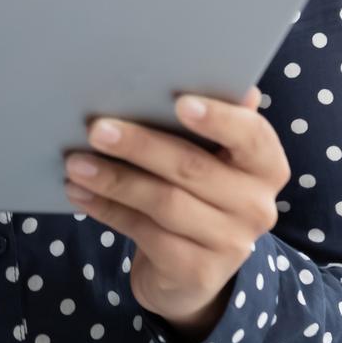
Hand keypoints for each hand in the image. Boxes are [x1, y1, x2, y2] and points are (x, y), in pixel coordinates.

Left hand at [63, 88, 289, 341]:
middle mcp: (257, 206)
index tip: (179, 101)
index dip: (219, 118)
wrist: (191, 269)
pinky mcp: (197, 271)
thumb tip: (195, 71)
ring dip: (114, 179)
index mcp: (266, 166)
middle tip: (96, 128)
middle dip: (140, 145)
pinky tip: (80, 192)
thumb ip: (207, 121)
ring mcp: (231, 244)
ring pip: (164, 202)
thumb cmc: (196, 193)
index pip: (252, 136)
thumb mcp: (208, 158)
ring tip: (75, 163)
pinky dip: (107, 209)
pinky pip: (144, 233)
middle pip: (193, 167)